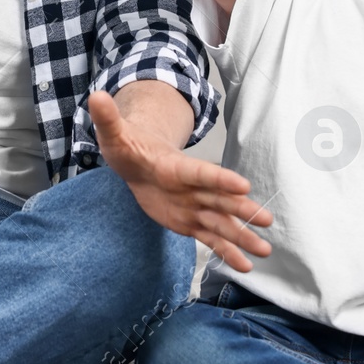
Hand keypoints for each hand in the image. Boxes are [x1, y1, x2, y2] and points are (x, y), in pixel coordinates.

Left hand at [86, 89, 272, 271]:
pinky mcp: (189, 222)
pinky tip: (244, 266)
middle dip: (244, 210)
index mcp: (178, 167)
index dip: (221, 179)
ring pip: (222, 223)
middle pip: (221, 200)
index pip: (202, 172)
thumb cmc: (128, 145)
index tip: (245, 186)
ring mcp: (194, 206)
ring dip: (242, 236)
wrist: (135, 161)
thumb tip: (96, 97)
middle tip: (267, 220)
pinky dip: (228, 253)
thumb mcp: (114, 134)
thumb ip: (108, 119)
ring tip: (265, 251)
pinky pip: (211, 239)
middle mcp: (193, 187)